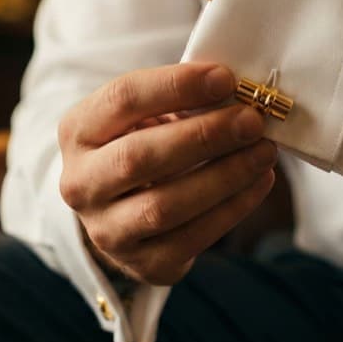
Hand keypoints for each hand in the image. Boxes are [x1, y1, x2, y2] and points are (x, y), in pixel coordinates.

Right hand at [58, 63, 277, 284]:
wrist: (126, 212)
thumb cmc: (145, 146)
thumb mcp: (146, 117)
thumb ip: (181, 102)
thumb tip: (238, 92)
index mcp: (79, 132)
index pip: (122, 100)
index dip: (175, 86)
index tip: (226, 78)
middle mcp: (80, 183)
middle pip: (139, 157)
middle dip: (203, 136)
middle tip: (251, 121)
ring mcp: (106, 230)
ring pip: (165, 205)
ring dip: (224, 176)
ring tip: (264, 151)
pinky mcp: (142, 263)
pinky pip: (191, 238)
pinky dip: (233, 208)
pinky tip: (259, 182)